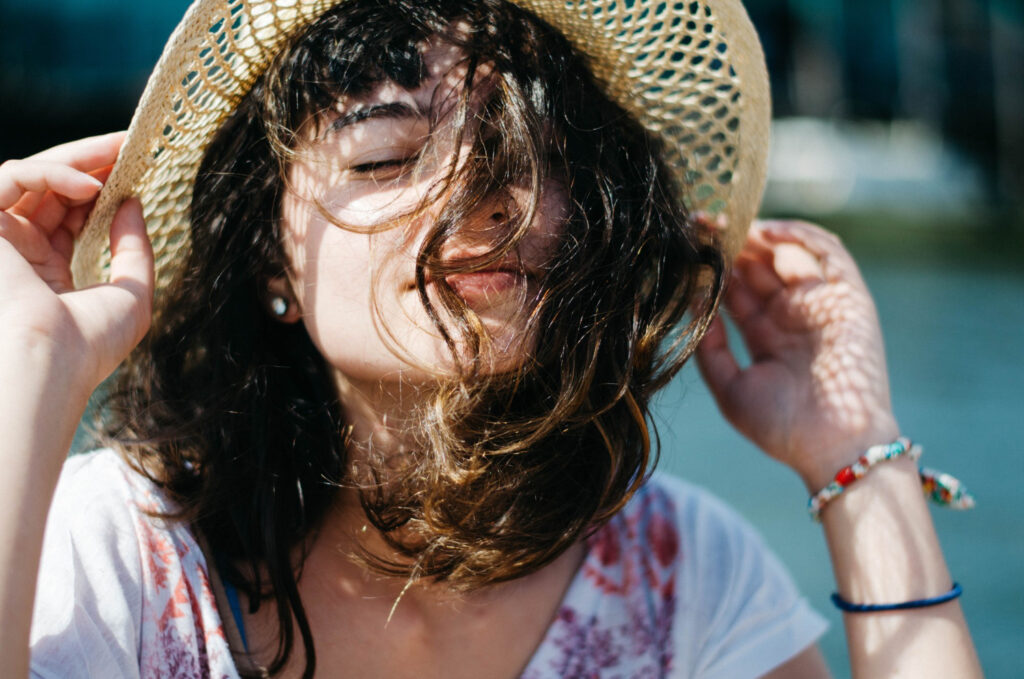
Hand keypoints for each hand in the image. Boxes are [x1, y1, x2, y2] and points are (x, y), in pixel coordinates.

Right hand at [0, 133, 153, 400]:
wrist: (49, 364)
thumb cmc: (88, 344)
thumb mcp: (131, 294)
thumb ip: (133, 248)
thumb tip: (133, 202)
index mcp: (46, 274)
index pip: (70, 216)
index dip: (101, 190)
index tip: (135, 170)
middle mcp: (18, 253)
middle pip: (52, 191)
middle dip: (91, 163)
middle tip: (129, 145)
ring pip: (31, 177)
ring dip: (77, 160)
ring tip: (119, 153)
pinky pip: (10, 177)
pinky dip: (51, 173)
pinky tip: (91, 186)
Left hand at [696, 220, 898, 490]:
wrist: (833, 448)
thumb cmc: (782, 428)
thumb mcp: (730, 388)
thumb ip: (709, 349)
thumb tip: (695, 305)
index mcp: (766, 336)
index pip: (735, 291)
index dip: (711, 269)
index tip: (685, 248)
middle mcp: (792, 316)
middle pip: (757, 267)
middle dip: (729, 245)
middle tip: (700, 226)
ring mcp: (820, 304)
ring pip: (787, 254)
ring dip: (758, 236)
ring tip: (727, 227)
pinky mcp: (849, 296)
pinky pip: (828, 253)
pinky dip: (800, 236)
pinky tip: (767, 231)